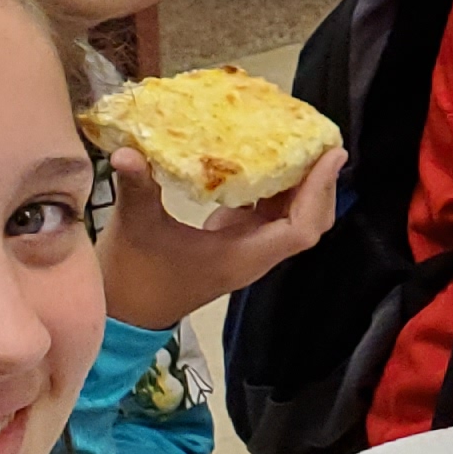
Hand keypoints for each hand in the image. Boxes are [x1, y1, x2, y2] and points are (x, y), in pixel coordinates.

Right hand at [96, 145, 337, 331]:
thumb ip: (135, 189)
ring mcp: (245, 248)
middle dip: (320, 185)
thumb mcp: (134, 228)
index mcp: (242, 256)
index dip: (319, 191)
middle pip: (306, 221)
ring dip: (301, 183)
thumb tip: (126, 150)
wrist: (123, 314)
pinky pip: (267, 212)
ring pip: (290, 216)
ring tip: (303, 140)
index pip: (300, 229)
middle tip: (323, 142)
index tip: (329, 155)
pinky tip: (266, 155)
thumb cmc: (131, 277)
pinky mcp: (232, 240)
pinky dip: (275, 186)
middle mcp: (253, 254)